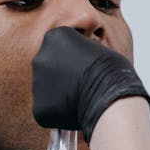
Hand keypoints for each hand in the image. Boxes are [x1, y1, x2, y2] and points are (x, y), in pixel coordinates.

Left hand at [31, 26, 149, 142]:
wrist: (111, 99)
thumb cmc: (113, 72)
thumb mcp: (97, 49)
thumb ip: (81, 54)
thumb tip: (79, 63)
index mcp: (54, 37)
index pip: (60, 46)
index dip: (76, 58)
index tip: (88, 66)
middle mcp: (40, 57)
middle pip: (50, 67)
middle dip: (63, 76)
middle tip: (82, 84)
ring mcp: (37, 83)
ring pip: (47, 90)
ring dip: (60, 94)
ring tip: (81, 99)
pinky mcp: (39, 107)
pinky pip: (48, 109)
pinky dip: (60, 112)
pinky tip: (76, 111)